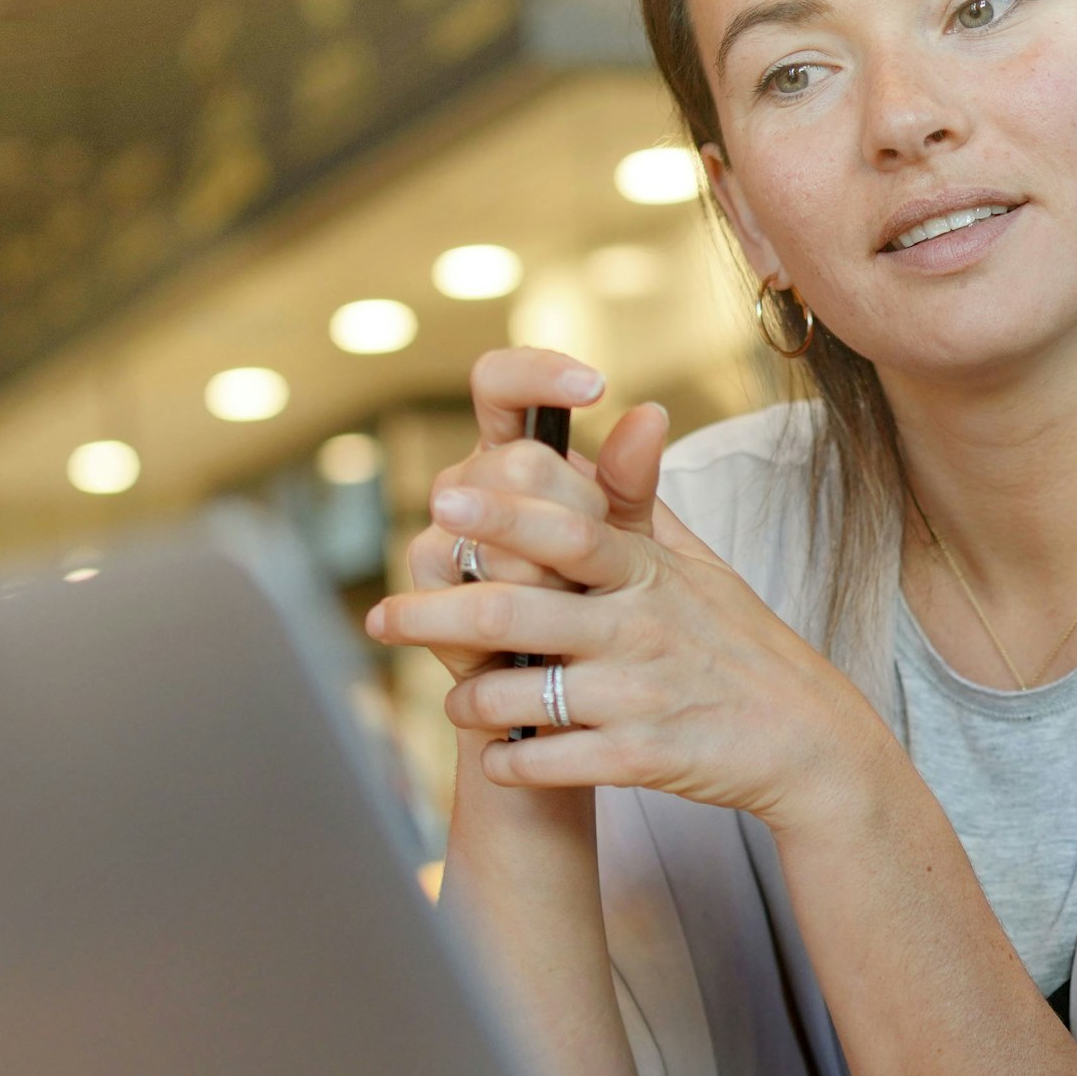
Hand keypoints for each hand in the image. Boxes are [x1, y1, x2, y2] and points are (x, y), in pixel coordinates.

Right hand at [368, 347, 669, 687]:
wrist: (567, 700)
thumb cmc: (598, 609)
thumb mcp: (629, 544)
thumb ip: (631, 483)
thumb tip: (651, 414)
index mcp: (511, 458)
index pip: (501, 384)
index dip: (537, 375)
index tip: (595, 386)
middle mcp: (465, 487)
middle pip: (513, 462)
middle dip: (572, 509)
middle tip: (596, 552)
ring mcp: (439, 539)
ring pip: (494, 524)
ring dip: (549, 567)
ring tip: (572, 601)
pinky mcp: (425, 596)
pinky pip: (474, 581)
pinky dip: (519, 606)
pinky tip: (540, 629)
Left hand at [369, 387, 891, 833]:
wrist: (807, 742)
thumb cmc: (740, 646)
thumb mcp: (699, 566)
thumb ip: (641, 501)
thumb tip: (633, 412)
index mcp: (649, 573)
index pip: (567, 529)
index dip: (502, 514)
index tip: (444, 503)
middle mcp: (640, 628)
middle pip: (514, 609)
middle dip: (434, 613)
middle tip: (380, 617)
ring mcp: (640, 696)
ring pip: (519, 691)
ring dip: (467, 697)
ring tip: (453, 697)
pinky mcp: (642, 758)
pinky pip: (549, 759)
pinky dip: (509, 759)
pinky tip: (498, 754)